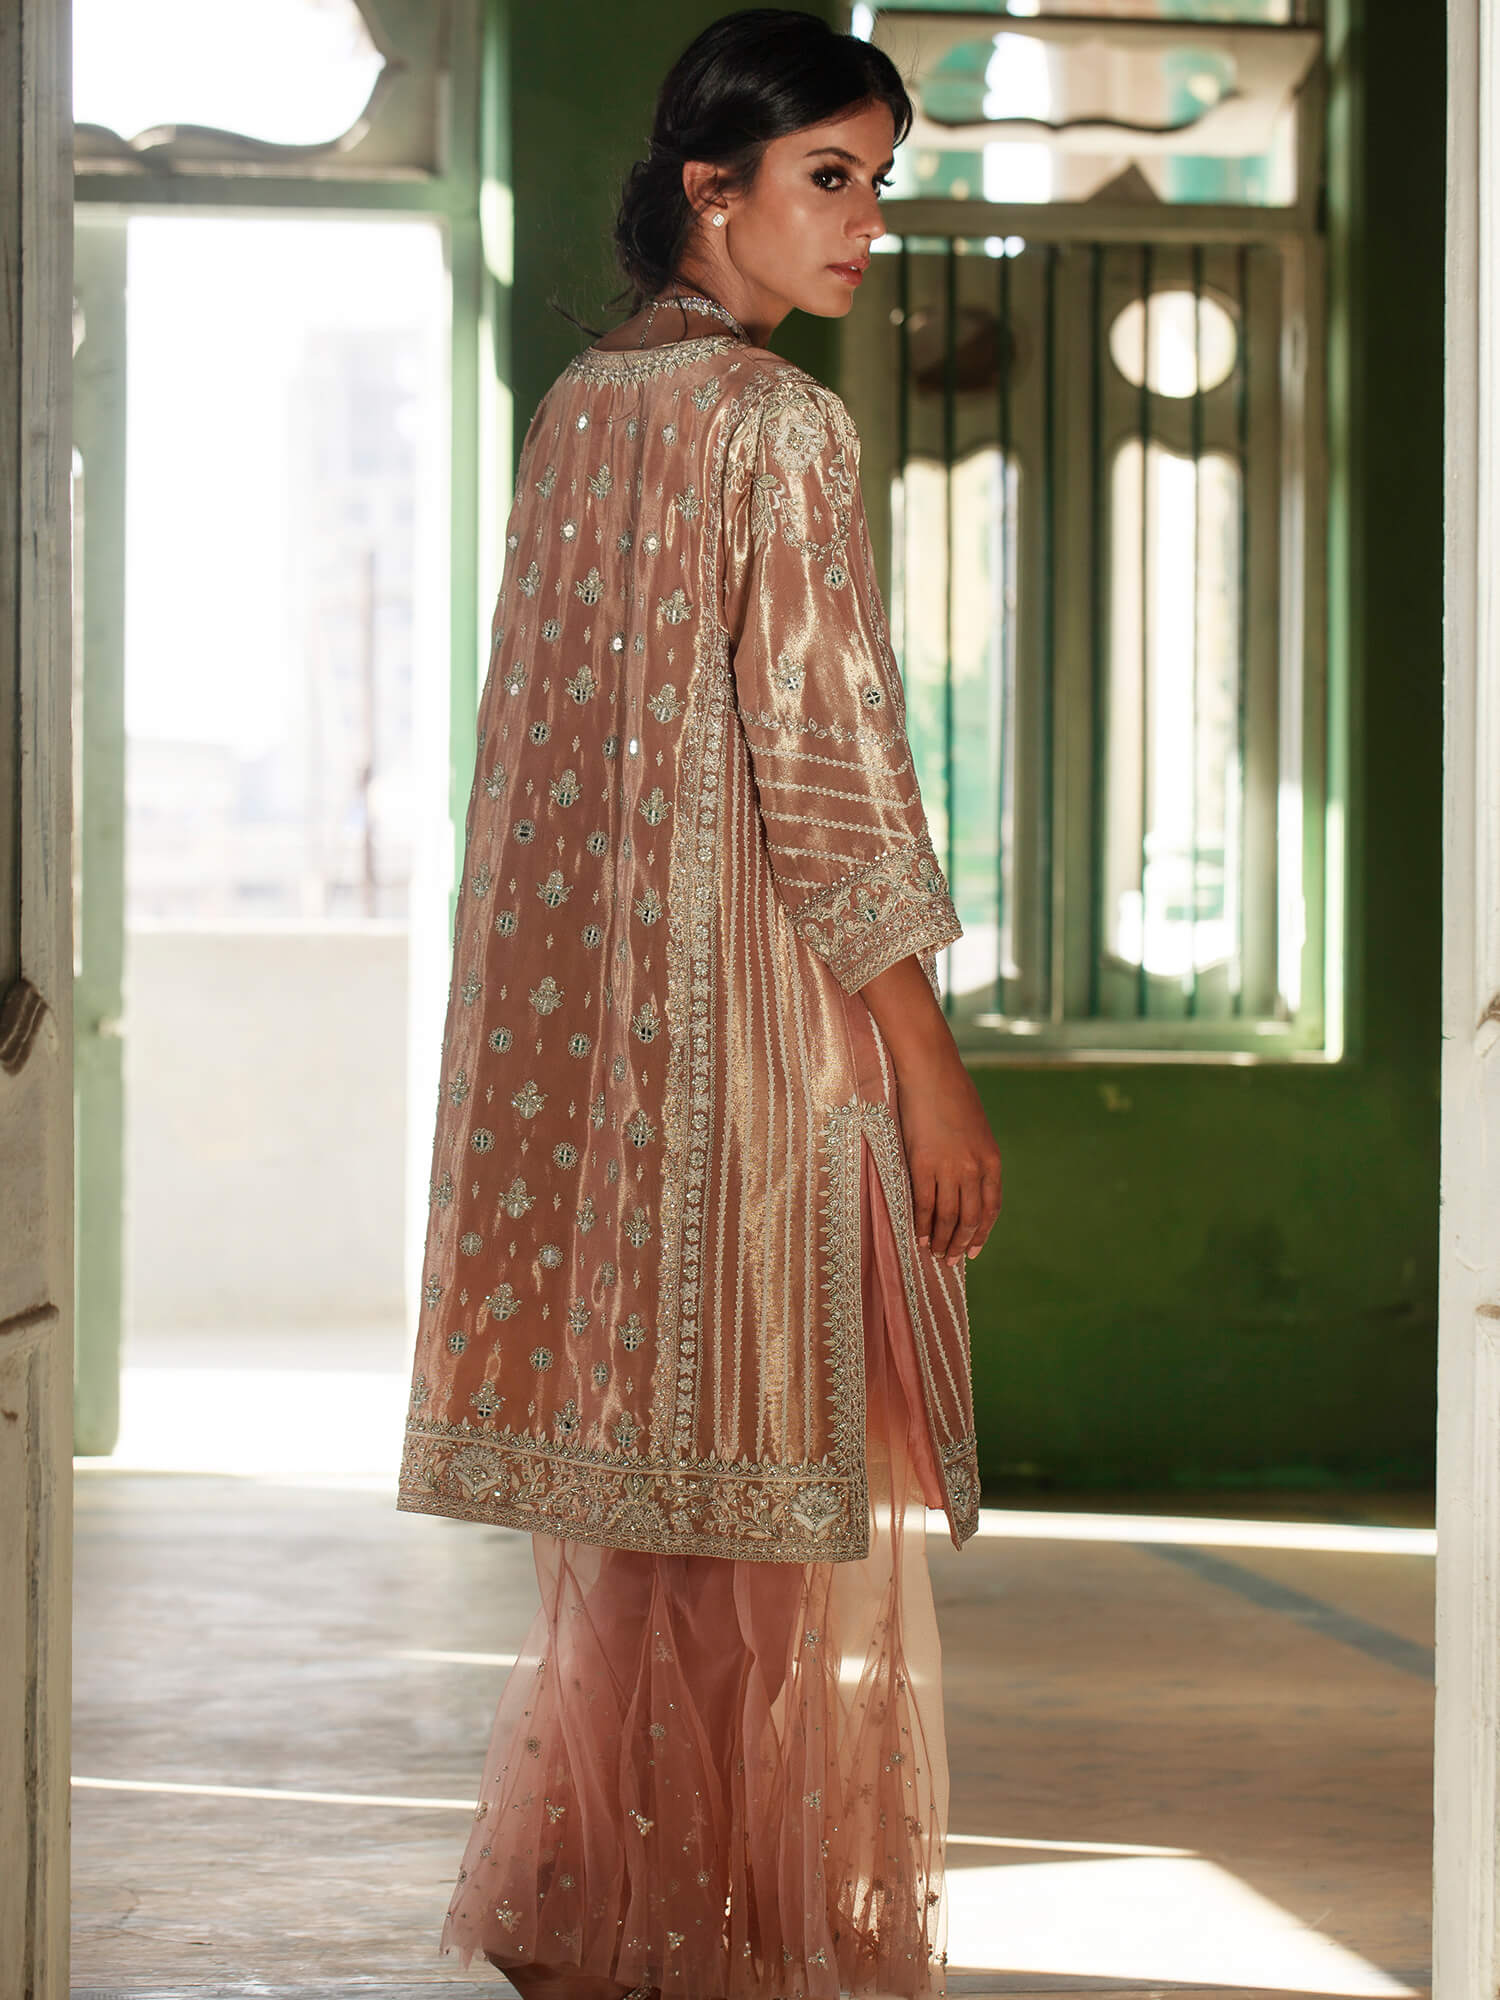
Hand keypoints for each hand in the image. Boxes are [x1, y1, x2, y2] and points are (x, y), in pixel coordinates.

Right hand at [855, 952, 1002, 1267]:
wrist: (931, 1070)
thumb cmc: (951, 1094)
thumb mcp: (975, 1128)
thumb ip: (975, 1157)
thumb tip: (967, 1182)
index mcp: (992, 1160)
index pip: (991, 1207)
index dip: (983, 1232)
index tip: (975, 1250)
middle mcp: (975, 1169)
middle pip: (970, 1218)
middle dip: (962, 1243)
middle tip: (952, 1260)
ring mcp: (950, 1168)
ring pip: (947, 1217)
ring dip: (941, 1240)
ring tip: (934, 1255)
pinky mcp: (924, 1165)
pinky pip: (924, 1205)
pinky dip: (922, 1226)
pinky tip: (918, 1238)